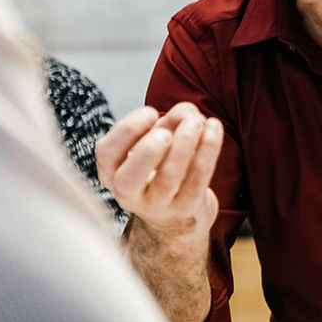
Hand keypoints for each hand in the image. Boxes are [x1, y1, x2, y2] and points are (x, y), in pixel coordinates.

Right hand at [97, 103, 221, 236]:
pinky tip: (214, 128)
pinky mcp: (186, 208)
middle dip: (148, 150)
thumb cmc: (162, 162)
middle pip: (129, 178)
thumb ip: (168, 120)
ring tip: (196, 121)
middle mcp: (128, 194)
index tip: (151, 113)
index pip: (107, 153)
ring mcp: (157, 206)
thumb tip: (186, 114)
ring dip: (184, 143)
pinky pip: (198, 179)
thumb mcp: (156, 137)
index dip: (128, 130)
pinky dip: (208, 150)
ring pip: (169, 178)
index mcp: (112, 172)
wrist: (178, 207)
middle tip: (166, 132)